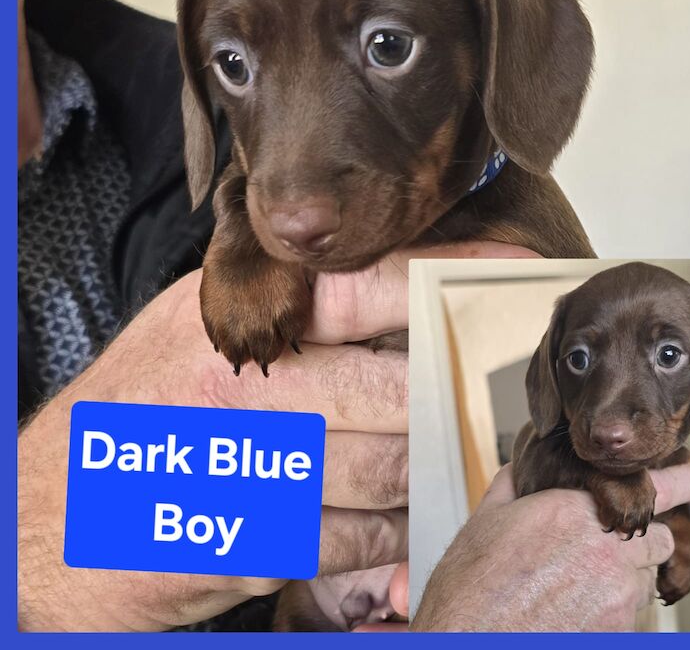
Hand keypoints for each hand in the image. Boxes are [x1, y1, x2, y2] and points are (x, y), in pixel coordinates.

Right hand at [18, 241, 533, 630]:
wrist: (47, 515)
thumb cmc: (137, 415)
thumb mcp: (197, 336)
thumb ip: (289, 322)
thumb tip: (402, 312)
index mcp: (232, 315)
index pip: (369, 281)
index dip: (454, 272)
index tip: (516, 272)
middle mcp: (243, 382)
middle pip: (399, 386)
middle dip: (449, 398)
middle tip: (484, 399)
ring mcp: (246, 465)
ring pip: (391, 467)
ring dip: (426, 473)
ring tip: (438, 465)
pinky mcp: (251, 542)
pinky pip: (361, 536)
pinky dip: (391, 535)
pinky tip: (386, 523)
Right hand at [411, 462, 689, 631]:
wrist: (469, 634)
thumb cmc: (473, 582)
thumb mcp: (488, 516)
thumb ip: (515, 483)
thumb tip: (523, 467)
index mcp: (575, 510)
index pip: (653, 489)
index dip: (686, 481)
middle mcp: (605, 550)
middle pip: (659, 541)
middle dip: (643, 539)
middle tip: (611, 544)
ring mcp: (616, 596)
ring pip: (645, 579)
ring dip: (626, 575)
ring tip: (581, 581)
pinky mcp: (615, 631)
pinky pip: (631, 614)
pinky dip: (613, 607)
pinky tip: (575, 606)